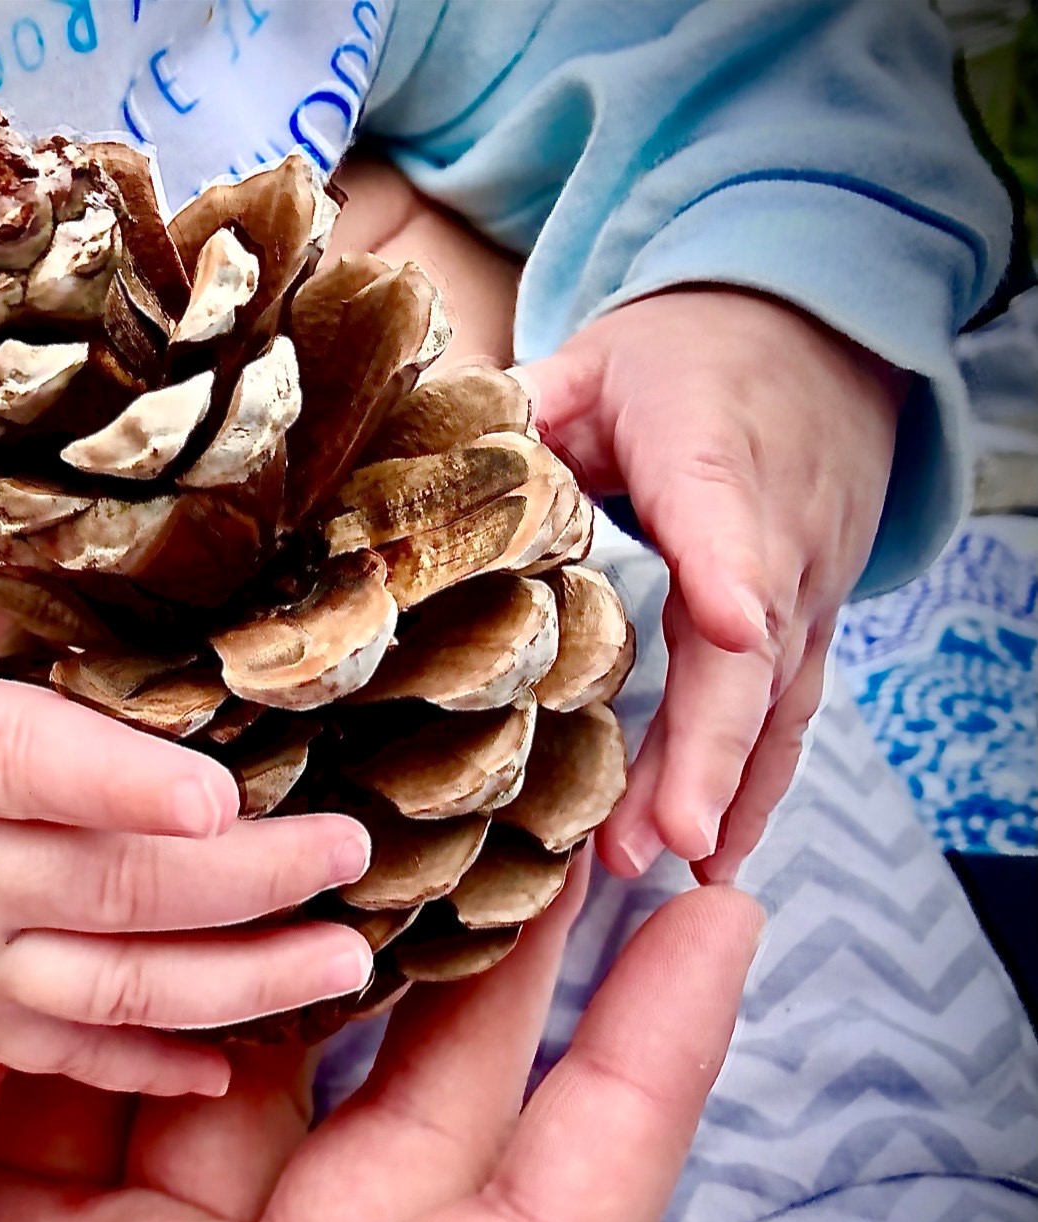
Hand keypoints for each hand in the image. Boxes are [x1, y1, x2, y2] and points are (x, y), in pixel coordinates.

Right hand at [0, 433, 375, 1098]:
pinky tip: (237, 1067)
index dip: (117, 783)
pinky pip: (61, 1059)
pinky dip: (150, 1069)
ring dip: (233, 986)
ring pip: (104, 992)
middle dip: (242, 883)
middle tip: (355, 855)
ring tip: (345, 964)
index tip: (221, 791)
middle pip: (103, 887)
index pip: (16, 765)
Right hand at [0, 879, 764, 1221]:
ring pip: (288, 1100)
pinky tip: (175, 883)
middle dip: (500, 975)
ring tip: (358, 794)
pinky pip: (153, 1099)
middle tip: (549, 807)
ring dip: (318, 958)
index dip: (641, 1088)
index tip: (710, 932)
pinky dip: (163, 994)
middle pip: (433, 1148)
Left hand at [522, 287, 905, 881]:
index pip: (724, 514)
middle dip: (708, 746)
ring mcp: (802, 587)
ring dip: (725, 784)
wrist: (818, 337)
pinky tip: (715, 853)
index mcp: (713, 456)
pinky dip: (756, 784)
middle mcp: (775, 533)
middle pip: (751, 650)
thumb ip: (520, 415)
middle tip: (661, 836)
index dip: (728, 569)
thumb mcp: (598, 362)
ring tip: (671, 861)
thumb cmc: (688, 357)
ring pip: (773, 699)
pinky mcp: (807, 622)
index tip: (727, 623)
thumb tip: (426, 467)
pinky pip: (787, 712)